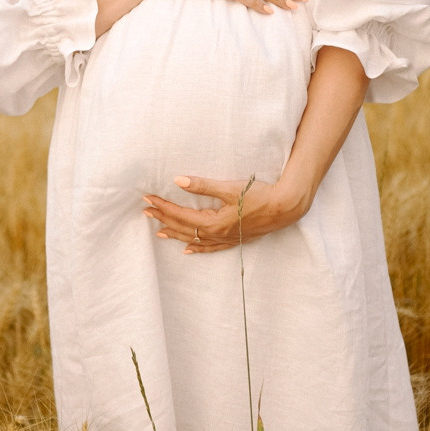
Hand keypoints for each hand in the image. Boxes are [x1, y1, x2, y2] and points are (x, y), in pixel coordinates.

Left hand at [143, 174, 312, 253]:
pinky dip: (197, 248)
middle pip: (183, 228)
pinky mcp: (234, 240)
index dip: (162, 207)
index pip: (180, 215)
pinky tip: (188, 250)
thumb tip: (178, 180)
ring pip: (194, 240)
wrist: (284, 208)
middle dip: (163, 219)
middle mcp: (216, 234)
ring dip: (175, 234)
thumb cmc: (258, 195)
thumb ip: (202, 186)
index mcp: (212, 222)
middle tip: (146, 211)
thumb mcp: (229, 188)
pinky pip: (210, 248)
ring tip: (159, 232)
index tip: (147, 199)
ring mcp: (225, 239)